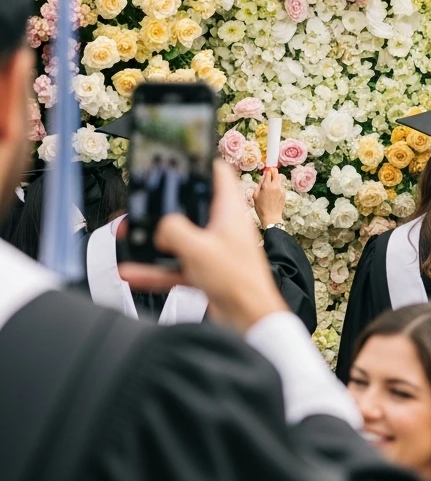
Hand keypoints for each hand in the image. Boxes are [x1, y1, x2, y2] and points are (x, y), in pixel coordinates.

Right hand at [120, 161, 286, 335]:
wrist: (250, 321)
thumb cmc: (239, 282)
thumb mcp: (199, 249)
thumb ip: (174, 231)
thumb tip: (159, 226)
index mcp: (229, 211)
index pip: (219, 174)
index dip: (200, 163)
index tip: (180, 159)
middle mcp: (222, 227)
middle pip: (191, 207)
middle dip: (164, 206)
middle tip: (142, 204)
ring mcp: (213, 250)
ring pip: (179, 238)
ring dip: (154, 240)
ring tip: (130, 235)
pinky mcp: (206, 273)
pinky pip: (175, 266)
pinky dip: (155, 269)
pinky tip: (133, 271)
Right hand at [254, 166, 286, 227]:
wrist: (271, 217)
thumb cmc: (261, 207)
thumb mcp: (255, 195)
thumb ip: (259, 185)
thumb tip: (262, 177)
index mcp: (267, 185)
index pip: (268, 172)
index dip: (267, 171)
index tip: (266, 170)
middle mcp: (275, 186)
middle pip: (276, 173)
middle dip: (273, 171)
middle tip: (270, 171)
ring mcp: (281, 189)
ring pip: (279, 179)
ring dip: (275, 179)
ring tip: (271, 184)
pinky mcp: (284, 193)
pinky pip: (281, 186)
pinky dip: (278, 186)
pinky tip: (273, 192)